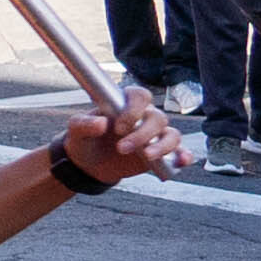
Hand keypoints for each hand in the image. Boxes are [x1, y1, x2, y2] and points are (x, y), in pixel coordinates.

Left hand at [64, 94, 178, 185]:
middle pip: (158, 118)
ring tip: (146, 157)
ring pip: (172, 134)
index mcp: (125, 104)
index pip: (140, 96)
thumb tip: (101, 123)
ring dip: (162, 146)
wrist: (89, 164)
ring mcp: (155, 135)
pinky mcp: (161, 153)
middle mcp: (144, 117)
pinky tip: (181, 161)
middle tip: (121, 148)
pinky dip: (184, 155)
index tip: (118, 127)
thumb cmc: (84, 140)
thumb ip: (84, 124)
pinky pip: (179, 152)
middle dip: (142, 134)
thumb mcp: (76, 131)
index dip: (133, 110)